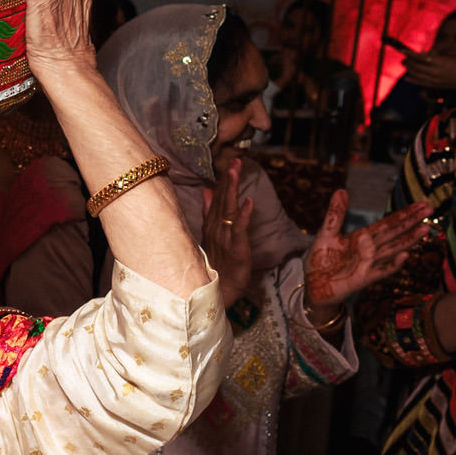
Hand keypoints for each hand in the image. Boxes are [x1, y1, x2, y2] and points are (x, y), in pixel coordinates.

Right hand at [200, 158, 254, 301]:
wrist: (217, 294)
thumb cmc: (216, 268)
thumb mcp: (211, 238)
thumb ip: (209, 213)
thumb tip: (207, 192)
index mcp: (211, 227)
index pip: (217, 201)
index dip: (224, 182)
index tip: (230, 164)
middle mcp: (216, 230)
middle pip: (222, 201)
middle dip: (228, 180)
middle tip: (235, 160)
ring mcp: (224, 239)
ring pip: (228, 210)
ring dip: (232, 190)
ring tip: (236, 172)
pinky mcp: (235, 249)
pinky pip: (239, 230)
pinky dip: (243, 215)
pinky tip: (248, 202)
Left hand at [304, 192, 433, 309]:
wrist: (314, 287)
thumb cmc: (321, 261)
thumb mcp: (326, 234)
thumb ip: (336, 214)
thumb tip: (341, 190)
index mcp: (362, 237)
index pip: (387, 223)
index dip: (404, 214)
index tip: (421, 204)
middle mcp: (369, 249)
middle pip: (394, 233)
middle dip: (411, 221)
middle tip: (430, 209)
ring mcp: (368, 264)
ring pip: (392, 250)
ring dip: (408, 240)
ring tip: (424, 229)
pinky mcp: (363, 278)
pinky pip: (381, 271)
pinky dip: (393, 264)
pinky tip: (405, 255)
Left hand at [400, 52, 455, 102]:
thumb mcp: (448, 58)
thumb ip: (435, 56)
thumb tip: (422, 54)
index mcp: (440, 62)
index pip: (421, 57)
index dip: (410, 54)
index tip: (402, 50)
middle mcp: (436, 71)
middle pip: (417, 67)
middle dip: (408, 62)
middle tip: (403, 59)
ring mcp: (435, 80)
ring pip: (417, 75)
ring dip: (409, 70)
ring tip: (405, 65)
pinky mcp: (435, 86)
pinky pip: (421, 83)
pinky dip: (413, 80)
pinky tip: (407, 78)